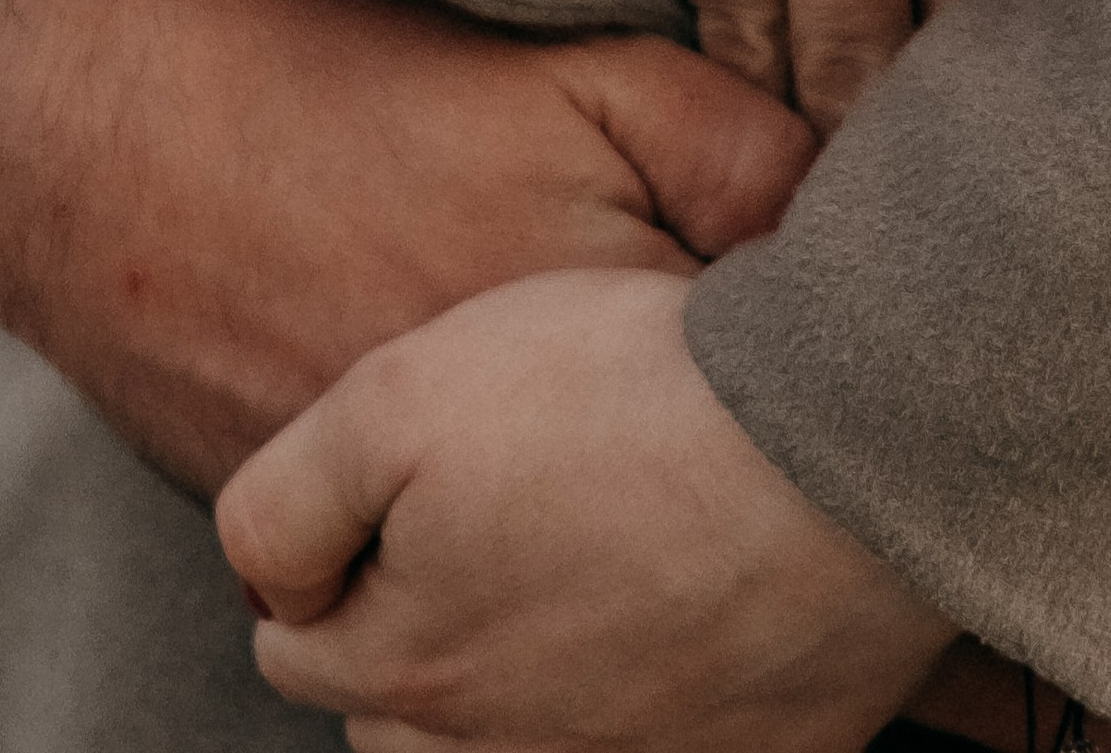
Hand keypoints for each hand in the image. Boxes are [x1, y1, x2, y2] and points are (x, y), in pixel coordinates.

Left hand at [223, 269, 948, 750]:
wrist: (845, 429)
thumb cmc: (623, 393)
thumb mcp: (398, 395)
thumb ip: (283, 504)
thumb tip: (265, 590)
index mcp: (412, 672)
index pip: (299, 647)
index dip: (332, 551)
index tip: (403, 476)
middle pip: (407, 727)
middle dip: (418, 637)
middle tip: (487, 521)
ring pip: (530, 749)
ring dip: (533, 682)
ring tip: (582, 563)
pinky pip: (676, 743)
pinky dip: (665, 698)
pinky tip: (691, 606)